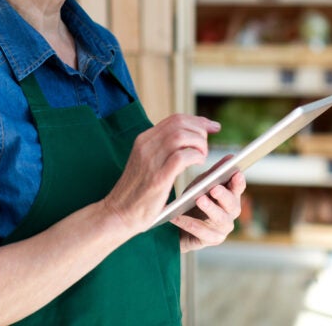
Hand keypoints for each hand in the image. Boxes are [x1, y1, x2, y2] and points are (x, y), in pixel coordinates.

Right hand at [102, 114, 220, 234]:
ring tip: (202, 156)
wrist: (118, 212)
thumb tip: (188, 139)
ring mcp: (150, 159)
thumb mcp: (145, 163)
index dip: (198, 120)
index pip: (175, 119)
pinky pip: (182, 156)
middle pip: (180, 124)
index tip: (213, 126)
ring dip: (199, 144)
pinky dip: (195, 157)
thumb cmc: (136, 191)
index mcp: (143, 140)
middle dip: (201, 131)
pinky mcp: (158, 177)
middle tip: (207, 146)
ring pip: (182, 136)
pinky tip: (198, 164)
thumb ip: (161, 150)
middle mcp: (145, 145)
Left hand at [174, 171, 245, 252]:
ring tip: (198, 199)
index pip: (238, 188)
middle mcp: (230, 213)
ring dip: (210, 209)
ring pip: (220, 219)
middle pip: (232, 205)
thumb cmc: (194, 200)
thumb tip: (230, 157)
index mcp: (231, 197)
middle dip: (223, 196)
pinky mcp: (212, 239)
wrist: (180, 225)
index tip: (236, 174)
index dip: (238, 182)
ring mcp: (223, 228)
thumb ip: (215, 173)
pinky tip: (177, 216)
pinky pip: (201, 233)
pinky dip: (188, 223)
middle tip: (214, 188)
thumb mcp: (202, 184)